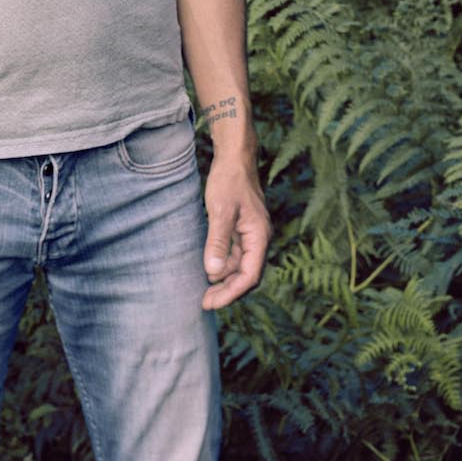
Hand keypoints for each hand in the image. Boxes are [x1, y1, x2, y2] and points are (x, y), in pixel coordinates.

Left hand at [201, 155, 270, 310]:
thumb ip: (217, 242)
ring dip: (223, 279)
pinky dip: (221, 264)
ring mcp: (250, 235)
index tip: (211, 303)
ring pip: (238, 266)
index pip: (249, 275)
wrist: (234, 157)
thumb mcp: (220, 211)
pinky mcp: (240, 230)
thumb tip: (212, 272)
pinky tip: (207, 269)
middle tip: (204, 303)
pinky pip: (233, 255)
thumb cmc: (229, 180)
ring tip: (202, 288)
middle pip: (246, 275)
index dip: (231, 292)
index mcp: (259, 236)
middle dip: (227, 290)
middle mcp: (258, 239)